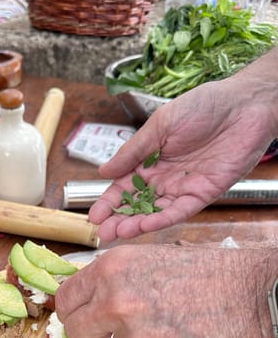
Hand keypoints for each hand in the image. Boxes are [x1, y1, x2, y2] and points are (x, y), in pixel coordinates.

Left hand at [55, 244, 277, 337]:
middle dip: (94, 332)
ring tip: (177, 328)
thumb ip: (119, 279)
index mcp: (113, 269)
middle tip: (120, 328)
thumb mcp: (157, 258)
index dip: (74, 309)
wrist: (264, 300)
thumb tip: (93, 296)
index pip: (66, 299)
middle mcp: (116, 304)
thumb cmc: (217, 274)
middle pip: (77, 330)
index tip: (81, 315)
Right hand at [91, 70, 277, 241]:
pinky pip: (181, 211)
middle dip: (119, 219)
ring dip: (137, 224)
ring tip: (119, 232)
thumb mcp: (160, 126)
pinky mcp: (204, 193)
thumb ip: (133, 151)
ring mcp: (184, 187)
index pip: (124, 187)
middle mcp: (165, 178)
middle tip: (102, 233)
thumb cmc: (203, 106)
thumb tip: (103, 171)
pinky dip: (163, 219)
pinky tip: (146, 225)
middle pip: (137, 204)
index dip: (109, 202)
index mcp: (151, 161)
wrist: (244, 104)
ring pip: (156, 212)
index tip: (94, 216)